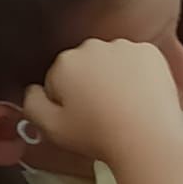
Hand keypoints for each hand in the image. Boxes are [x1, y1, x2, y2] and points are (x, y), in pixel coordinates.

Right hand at [22, 39, 182, 165]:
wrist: (145, 137)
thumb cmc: (96, 135)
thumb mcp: (51, 129)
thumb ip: (33, 104)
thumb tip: (33, 91)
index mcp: (65, 62)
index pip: (57, 78)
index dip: (63, 101)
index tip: (75, 117)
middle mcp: (93, 46)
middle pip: (83, 65)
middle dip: (86, 84)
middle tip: (98, 114)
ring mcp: (124, 46)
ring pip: (110, 61)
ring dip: (111, 77)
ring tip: (120, 108)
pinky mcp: (150, 52)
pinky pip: (136, 61)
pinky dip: (137, 74)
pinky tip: (139, 97)